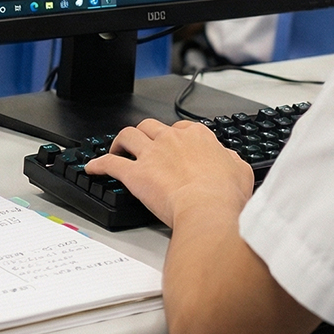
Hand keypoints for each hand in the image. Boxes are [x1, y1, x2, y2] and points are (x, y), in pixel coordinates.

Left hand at [86, 118, 254, 227]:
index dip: (174, 136)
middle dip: (144, 133)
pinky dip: (99, 164)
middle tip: (142, 144)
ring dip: (120, 141)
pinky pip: (110, 163)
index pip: (180, 127)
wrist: (206, 207)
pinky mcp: (135, 174)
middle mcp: (172, 139)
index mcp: (198, 136)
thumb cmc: (224, 193)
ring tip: (116, 149)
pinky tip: (93, 168)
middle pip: (151, 126)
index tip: (172, 145)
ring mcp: (152, 154)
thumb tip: (229, 160)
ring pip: (128, 136)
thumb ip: (231, 161)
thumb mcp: (240, 170)